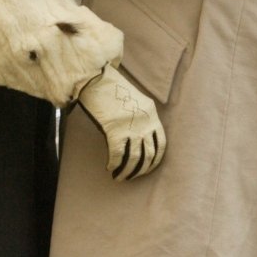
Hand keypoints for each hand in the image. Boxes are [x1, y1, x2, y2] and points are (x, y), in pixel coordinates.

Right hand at [75, 63, 165, 180]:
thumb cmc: (112, 89)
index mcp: (152, 114)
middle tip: (133, 177)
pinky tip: (110, 168)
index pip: (160, 143)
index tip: (148, 168)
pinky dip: (114, 164)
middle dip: (141, 169)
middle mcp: (144, 122)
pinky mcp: (115, 130)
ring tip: (120, 177)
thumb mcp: (134, 101)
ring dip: (127, 171)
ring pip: (133, 158)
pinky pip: (117, 155)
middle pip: (148, 154)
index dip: (155, 159)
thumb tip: (135, 139)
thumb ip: (139, 117)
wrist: (96, 79)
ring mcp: (131, 127)